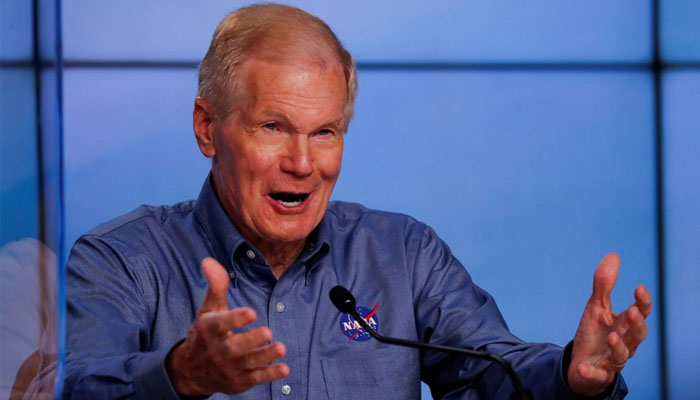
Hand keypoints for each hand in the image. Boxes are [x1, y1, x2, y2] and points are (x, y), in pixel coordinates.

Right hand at [166, 258, 288, 395]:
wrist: (190, 371)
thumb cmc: (204, 334)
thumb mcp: (208, 309)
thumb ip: (216, 286)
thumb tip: (209, 260)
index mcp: (209, 330)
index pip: (219, 324)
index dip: (235, 319)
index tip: (251, 312)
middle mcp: (217, 350)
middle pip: (233, 347)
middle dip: (250, 341)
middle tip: (268, 332)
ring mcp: (228, 368)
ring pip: (247, 363)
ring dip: (265, 357)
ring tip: (281, 348)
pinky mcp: (239, 381)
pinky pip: (255, 378)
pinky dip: (269, 375)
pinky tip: (284, 369)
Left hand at [568, 253, 651, 395]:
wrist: (581, 363)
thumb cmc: (595, 334)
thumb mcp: (596, 307)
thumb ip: (604, 284)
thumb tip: (613, 255)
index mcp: (624, 325)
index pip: (640, 313)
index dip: (643, 302)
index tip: (639, 288)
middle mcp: (623, 343)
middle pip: (637, 336)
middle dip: (636, 325)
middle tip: (630, 312)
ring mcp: (611, 360)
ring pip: (621, 357)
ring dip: (618, 347)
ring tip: (610, 337)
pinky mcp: (598, 374)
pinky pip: (597, 376)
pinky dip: (591, 373)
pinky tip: (583, 367)